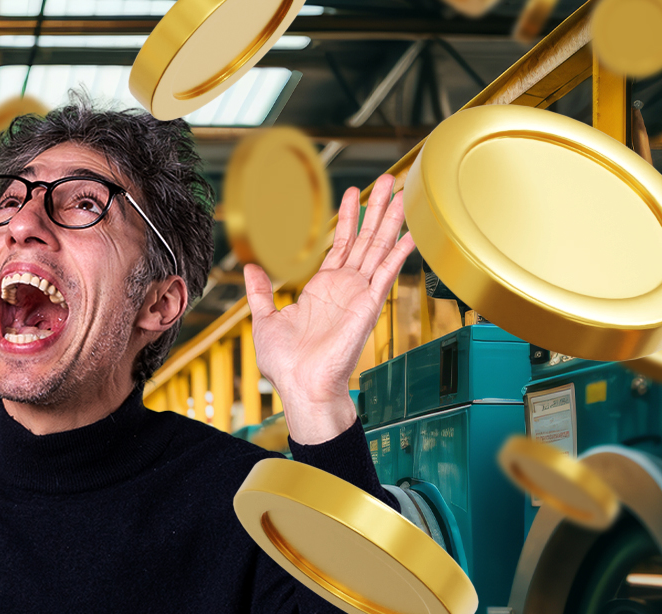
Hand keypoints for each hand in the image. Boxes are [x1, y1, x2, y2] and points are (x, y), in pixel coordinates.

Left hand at [245, 173, 414, 444]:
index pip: (340, 245)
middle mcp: (345, 288)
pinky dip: (399, 253)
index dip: (348, 219)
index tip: (354, 194)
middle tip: (387, 180)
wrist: (301, 386)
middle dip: (376, 209)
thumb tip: (251, 268)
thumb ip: (260, 293)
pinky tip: (411, 232)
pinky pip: (387, 273)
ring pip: (379, 248)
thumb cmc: (286, 364)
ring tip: (402, 192)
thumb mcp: (265, 320)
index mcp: (323, 289)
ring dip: (391, 220)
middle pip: (365, 239)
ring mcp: (359, 294)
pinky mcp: (369, 304)